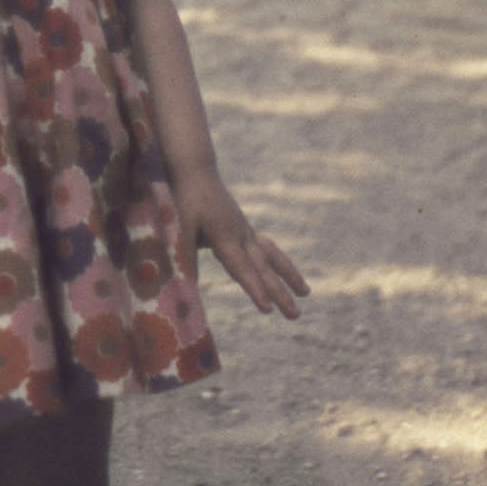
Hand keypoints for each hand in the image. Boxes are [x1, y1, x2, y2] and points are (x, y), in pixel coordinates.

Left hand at [173, 169, 309, 317]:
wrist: (197, 170)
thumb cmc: (185, 198)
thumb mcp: (180, 227)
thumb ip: (185, 256)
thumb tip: (185, 287)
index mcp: (226, 237)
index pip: (243, 270)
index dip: (255, 290)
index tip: (268, 310)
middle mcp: (242, 235)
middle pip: (265, 268)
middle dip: (281, 293)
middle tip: (295, 315)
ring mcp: (246, 231)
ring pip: (273, 256)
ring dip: (290, 276)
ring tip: (307, 293)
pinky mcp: (244, 228)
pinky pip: (267, 249)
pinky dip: (279, 262)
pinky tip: (282, 273)